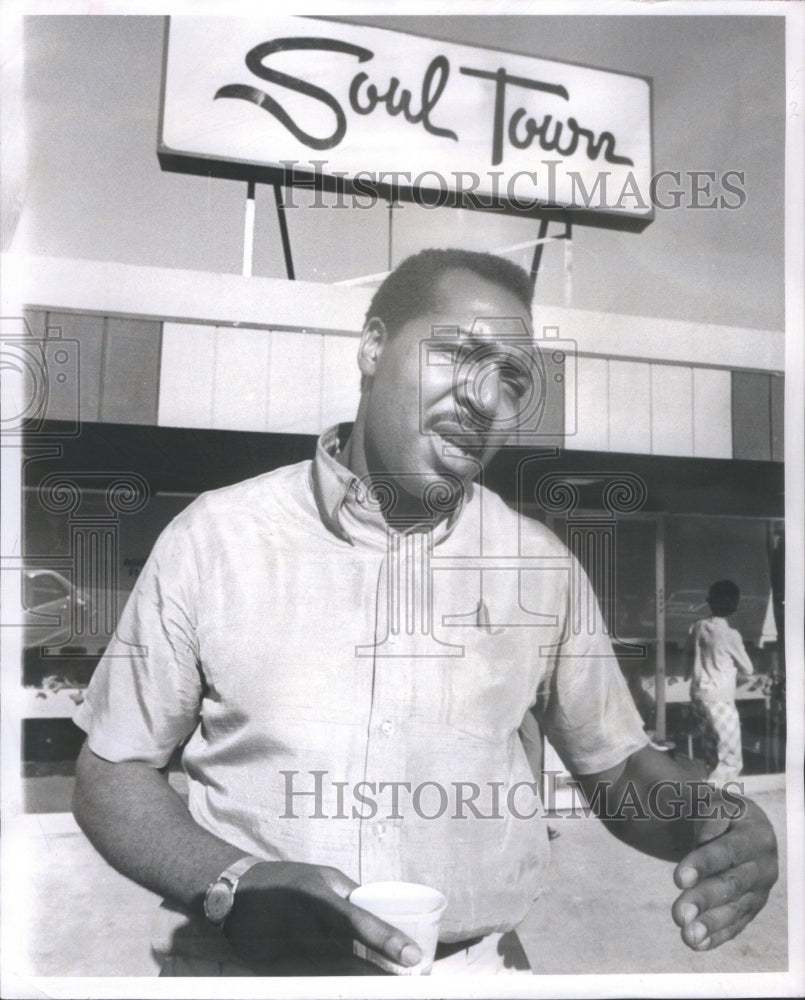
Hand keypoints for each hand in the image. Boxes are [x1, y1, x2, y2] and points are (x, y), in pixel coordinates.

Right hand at [223, 861, 422, 968]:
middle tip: (406, 978)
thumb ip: (351, 896)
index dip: (387, 939)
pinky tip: (350, 983)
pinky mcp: (275, 969)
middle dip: (377, 971)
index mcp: (318, 896)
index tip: (413, 957)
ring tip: (381, 983)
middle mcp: (304, 924)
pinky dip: (331, 982)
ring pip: (330, 973)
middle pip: (348, 958)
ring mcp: (288, 949)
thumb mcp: (322, 877)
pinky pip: (311, 979)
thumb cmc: (288, 879)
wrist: (236, 892)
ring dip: (356, 980)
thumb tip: (383, 914)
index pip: (358, 921)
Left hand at [671, 796, 777, 949]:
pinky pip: (736, 924)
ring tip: (686, 935)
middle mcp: (764, 864)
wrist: (733, 822)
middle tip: (678, 914)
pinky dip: (717, 935)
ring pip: (735, 909)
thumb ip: (708, 814)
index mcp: (756, 833)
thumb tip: (706, 838)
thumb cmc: (715, 809)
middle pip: (732, 884)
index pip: (727, 851)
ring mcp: (760, 889)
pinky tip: (697, 943)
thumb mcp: (711, 800)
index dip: (703, 864)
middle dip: (704, 900)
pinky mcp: (752, 907)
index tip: (677, 879)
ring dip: (710, 924)